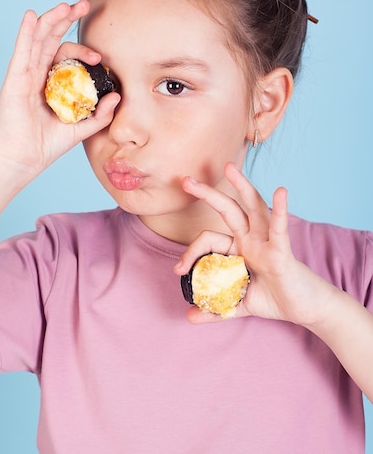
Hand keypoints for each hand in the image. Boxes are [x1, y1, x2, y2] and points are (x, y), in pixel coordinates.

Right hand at [0, 1, 119, 180]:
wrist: (24, 159)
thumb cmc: (47, 144)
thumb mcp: (81, 127)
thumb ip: (100, 114)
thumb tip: (118, 95)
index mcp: (52, 83)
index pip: (67, 56)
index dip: (83, 50)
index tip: (99, 57)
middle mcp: (38, 74)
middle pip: (52, 39)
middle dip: (67, 20)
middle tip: (85, 6)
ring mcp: (26, 74)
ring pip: (39, 39)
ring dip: (52, 19)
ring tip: (67, 5)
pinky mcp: (15, 78)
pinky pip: (22, 51)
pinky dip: (26, 32)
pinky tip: (32, 15)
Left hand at [174, 162, 334, 325]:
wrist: (305, 309)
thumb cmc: (276, 298)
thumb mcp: (239, 305)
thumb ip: (216, 309)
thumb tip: (190, 316)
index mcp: (239, 247)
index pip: (209, 239)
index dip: (190, 252)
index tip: (178, 271)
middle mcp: (252, 238)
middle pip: (228, 209)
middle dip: (207, 193)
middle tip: (186, 180)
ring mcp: (267, 241)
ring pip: (253, 207)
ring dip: (241, 185)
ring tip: (229, 167)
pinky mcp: (282, 251)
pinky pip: (280, 229)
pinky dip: (280, 210)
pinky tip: (281, 192)